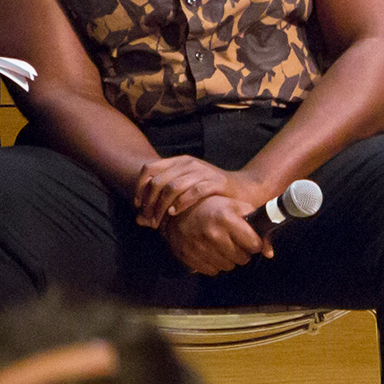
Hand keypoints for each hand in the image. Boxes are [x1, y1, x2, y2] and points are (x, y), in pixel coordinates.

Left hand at [132, 154, 249, 229]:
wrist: (245, 189)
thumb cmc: (211, 193)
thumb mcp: (185, 190)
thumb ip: (162, 200)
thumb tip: (137, 219)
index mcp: (179, 162)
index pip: (149, 169)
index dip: (139, 188)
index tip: (138, 206)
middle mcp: (189, 163)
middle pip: (158, 181)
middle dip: (150, 203)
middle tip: (149, 219)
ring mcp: (204, 172)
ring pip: (173, 187)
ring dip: (162, 206)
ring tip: (160, 220)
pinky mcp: (217, 182)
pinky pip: (194, 191)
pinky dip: (182, 203)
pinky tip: (176, 213)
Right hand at [163, 195, 270, 274]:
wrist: (176, 212)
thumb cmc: (212, 208)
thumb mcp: (235, 206)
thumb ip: (257, 223)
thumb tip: (268, 252)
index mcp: (226, 218)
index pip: (254, 245)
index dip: (254, 243)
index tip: (250, 240)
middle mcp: (212, 233)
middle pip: (242, 259)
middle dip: (242, 252)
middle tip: (235, 243)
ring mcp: (199, 246)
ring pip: (228, 267)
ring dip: (228, 259)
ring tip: (222, 247)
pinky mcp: (189, 256)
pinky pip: (212, 271)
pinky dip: (214, 264)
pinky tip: (210, 252)